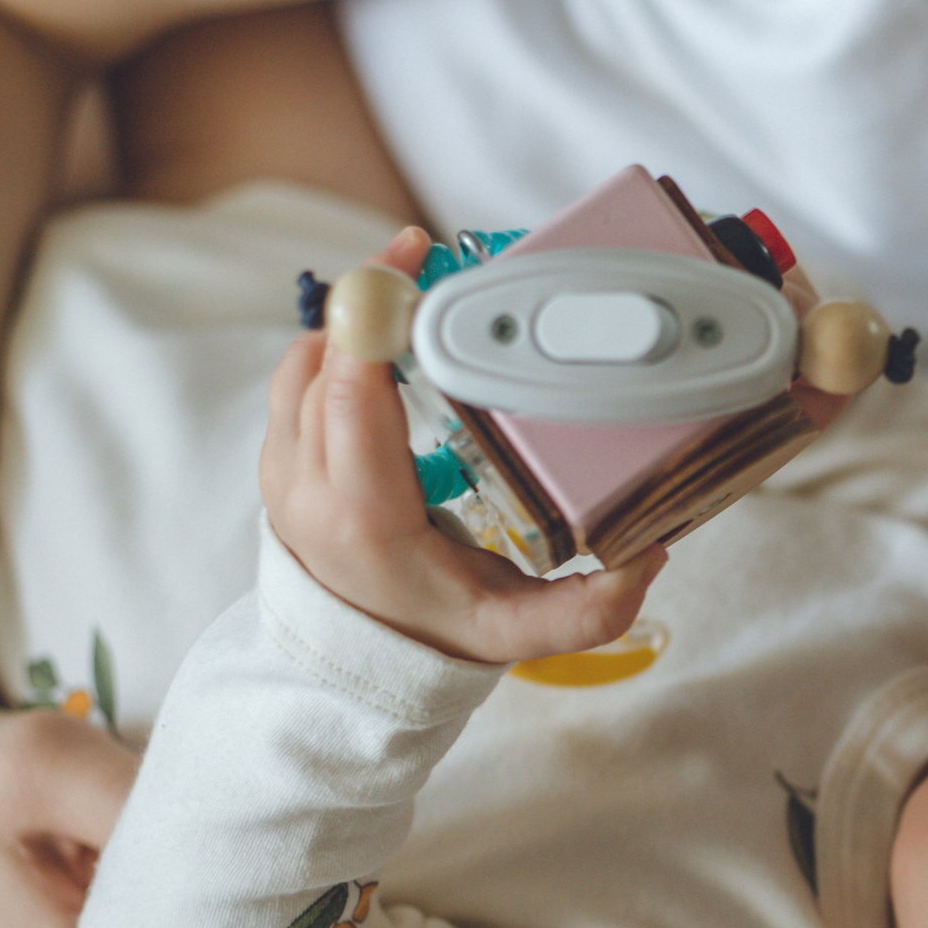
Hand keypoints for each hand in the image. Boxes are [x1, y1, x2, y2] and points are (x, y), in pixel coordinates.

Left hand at [261, 229, 663, 663]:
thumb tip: (649, 553)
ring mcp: (283, 469)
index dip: (375, 315)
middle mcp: (307, 487)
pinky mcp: (278, 456)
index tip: (414, 264)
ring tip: (417, 298)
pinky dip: (339, 346)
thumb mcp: (516, 633)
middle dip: (375, 298)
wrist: (354, 663)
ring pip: (305, 360)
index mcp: (363, 517)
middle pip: (326, 359)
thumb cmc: (436, 635)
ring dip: (357, 320)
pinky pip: (298, 376)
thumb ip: (588, 610)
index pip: (351, 392)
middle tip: (436, 265)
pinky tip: (390, 342)